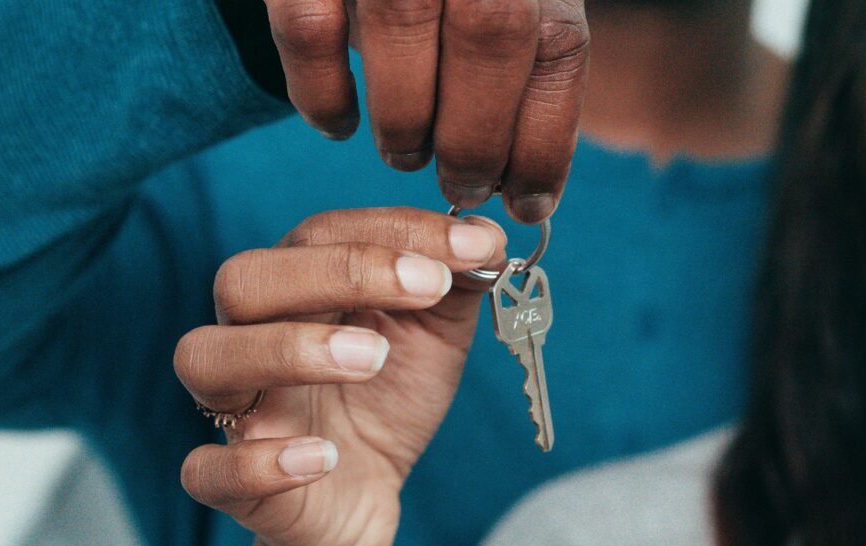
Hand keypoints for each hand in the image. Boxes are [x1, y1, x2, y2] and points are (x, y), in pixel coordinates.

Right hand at [175, 208, 504, 545]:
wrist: (367, 499)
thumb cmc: (388, 402)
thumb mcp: (433, 335)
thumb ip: (454, 283)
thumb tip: (485, 235)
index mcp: (295, 292)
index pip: (318, 234)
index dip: (392, 232)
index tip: (472, 248)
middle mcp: (249, 338)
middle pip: (244, 280)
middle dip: (339, 271)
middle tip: (424, 287)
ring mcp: (236, 412)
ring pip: (206, 358)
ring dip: (291, 349)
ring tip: (374, 358)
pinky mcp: (232, 485)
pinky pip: (208, 471)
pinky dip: (260, 462)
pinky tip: (325, 457)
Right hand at [264, 0, 589, 222]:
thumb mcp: (504, 2)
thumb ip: (520, 66)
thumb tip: (530, 193)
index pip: (557, 45)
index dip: (544, 143)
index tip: (529, 205)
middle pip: (490, 37)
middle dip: (476, 142)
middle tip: (460, 188)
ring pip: (402, 30)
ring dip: (405, 126)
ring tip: (406, 155)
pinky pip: (308, 30)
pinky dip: (323, 95)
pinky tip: (338, 125)